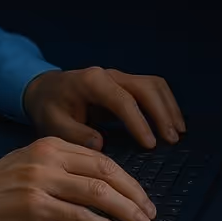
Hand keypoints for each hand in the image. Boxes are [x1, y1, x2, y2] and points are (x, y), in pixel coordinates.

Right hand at [0, 136, 158, 220]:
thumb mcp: (29, 166)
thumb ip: (60, 172)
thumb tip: (99, 191)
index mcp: (50, 144)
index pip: (100, 157)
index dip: (127, 179)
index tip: (142, 197)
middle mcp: (48, 158)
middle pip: (104, 171)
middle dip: (133, 193)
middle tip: (149, 212)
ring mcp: (41, 181)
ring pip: (96, 192)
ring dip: (124, 210)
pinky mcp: (33, 206)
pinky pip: (77, 216)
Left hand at [22, 66, 185, 150]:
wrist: (44, 90)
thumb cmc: (49, 108)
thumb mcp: (52, 124)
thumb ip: (74, 134)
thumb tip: (101, 143)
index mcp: (91, 82)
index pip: (122, 100)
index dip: (139, 122)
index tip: (151, 145)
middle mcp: (109, 75)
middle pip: (144, 88)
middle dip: (161, 113)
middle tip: (171, 140)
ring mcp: (119, 78)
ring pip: (153, 85)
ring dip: (168, 107)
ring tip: (177, 134)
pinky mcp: (125, 85)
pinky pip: (152, 89)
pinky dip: (165, 104)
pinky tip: (172, 124)